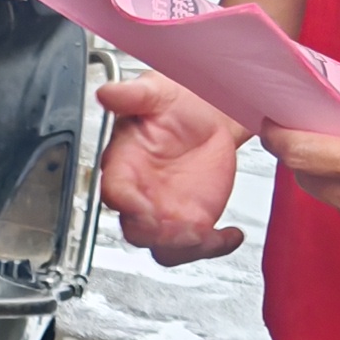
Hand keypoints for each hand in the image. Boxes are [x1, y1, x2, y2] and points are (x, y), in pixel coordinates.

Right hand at [97, 74, 249, 263]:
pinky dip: (215, 247)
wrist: (209, 112)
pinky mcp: (193, 219)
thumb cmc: (174, 103)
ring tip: (207, 236)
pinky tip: (231, 235)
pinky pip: (197, 246)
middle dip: (156, 235)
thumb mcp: (154, 91)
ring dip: (183, 248)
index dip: (127, 205)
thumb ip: (131, 95)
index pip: (115, 192)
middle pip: (136, 229)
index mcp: (123, 163)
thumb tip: (107, 93)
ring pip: (163, 247)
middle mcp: (140, 193)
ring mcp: (165, 211)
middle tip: (180, 229)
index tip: (144, 210)